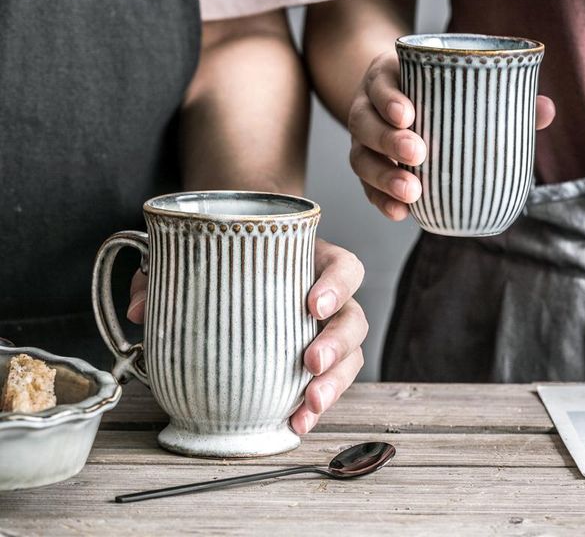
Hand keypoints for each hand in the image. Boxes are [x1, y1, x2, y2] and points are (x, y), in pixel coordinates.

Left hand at [126, 238, 367, 433]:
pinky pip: (328, 382)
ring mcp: (323, 331)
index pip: (344, 267)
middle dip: (338, 344)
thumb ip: (165, 271)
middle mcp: (326, 298)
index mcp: (311, 263)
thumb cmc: (226, 259)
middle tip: (310, 363)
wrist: (237, 267)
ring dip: (334, 384)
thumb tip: (138, 309)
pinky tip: (296, 421)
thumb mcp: (200, 255)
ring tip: (308, 407)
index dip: (337, 285)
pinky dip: (314, 404)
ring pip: (351, 357)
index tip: (312, 305)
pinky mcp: (314, 361)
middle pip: (354, 318)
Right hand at [348, 51, 555, 220]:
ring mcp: (363, 140)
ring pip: (359, 158)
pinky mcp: (367, 166)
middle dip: (387, 139)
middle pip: (363, 123)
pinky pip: (365, 186)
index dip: (389, 99)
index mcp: (387, 79)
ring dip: (383, 176)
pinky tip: (401, 213)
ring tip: (412, 192)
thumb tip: (545, 110)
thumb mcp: (455, 80)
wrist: (397, 100)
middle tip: (419, 153)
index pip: (380, 84)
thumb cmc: (434, 90)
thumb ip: (498, 93)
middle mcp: (367, 109)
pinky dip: (380, 200)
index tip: (409, 114)